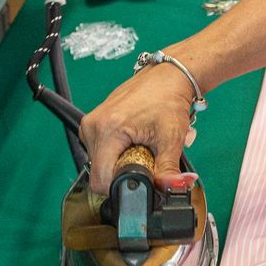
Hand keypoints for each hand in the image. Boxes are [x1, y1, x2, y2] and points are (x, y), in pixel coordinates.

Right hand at [77, 53, 199, 193]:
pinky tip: (134, 140)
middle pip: (101, 172)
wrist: (167, 76)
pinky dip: (118, 151)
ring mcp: (90, 124)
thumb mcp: (171, 138)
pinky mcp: (93, 123)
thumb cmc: (168, 99)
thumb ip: (169, 170)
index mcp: (107, 130)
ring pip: (101, 163)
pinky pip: (101, 150)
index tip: (140, 178)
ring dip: (122, 162)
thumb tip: (174, 189)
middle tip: (146, 155)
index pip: (101, 180)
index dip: (121, 187)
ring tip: (141, 146)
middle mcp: (92, 127)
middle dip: (125, 172)